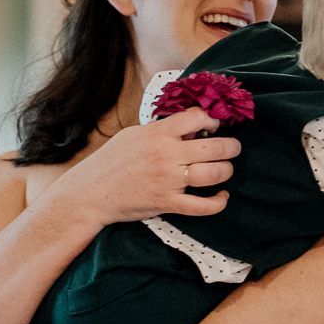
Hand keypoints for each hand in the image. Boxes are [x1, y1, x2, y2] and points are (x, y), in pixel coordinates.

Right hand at [41, 108, 240, 227]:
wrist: (90, 193)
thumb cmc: (110, 162)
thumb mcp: (134, 135)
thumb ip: (162, 130)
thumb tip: (190, 127)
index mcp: (158, 134)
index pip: (197, 116)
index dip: (214, 119)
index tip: (216, 125)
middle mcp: (166, 155)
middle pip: (216, 146)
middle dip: (232, 146)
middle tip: (233, 148)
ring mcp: (168, 180)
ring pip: (215, 173)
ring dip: (227, 171)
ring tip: (226, 169)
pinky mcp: (167, 203)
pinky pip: (203, 206)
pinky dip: (219, 202)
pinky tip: (222, 196)